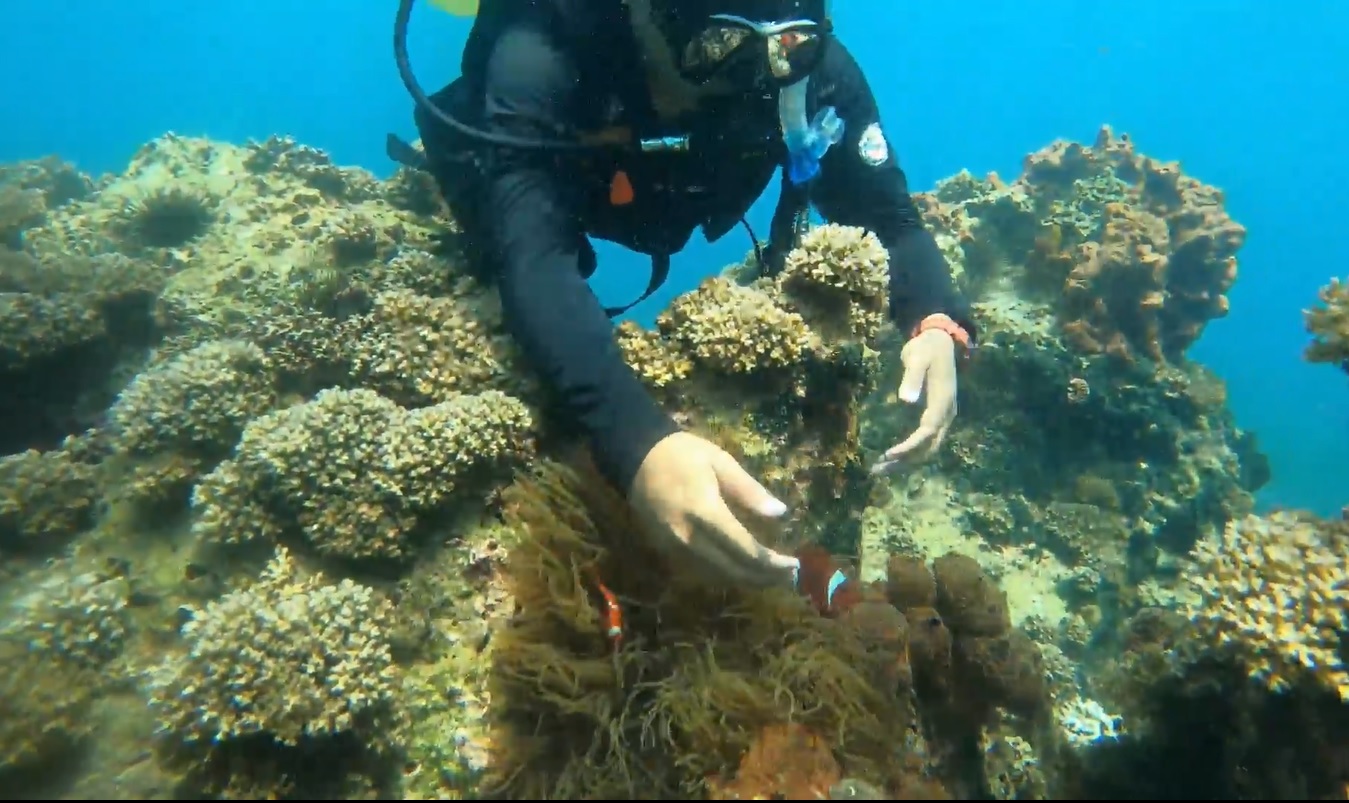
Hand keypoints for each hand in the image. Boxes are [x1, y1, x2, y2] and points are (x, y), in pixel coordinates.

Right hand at [629, 432, 800, 586]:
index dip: (771, 563)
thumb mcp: (720, 461)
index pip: (744, 549)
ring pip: (717, 576)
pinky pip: (700, 572)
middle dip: (763, 577)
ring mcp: (674, 548)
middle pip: (732, 570)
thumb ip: (749, 491)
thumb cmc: (682, 454)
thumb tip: (780, 514)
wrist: (635, 457)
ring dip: (745, 580)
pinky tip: (741, 570)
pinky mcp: (666, 551)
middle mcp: (688, 537)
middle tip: (788, 577)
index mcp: (705, 512)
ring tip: (770, 576)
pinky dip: (724, 575)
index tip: (793, 565)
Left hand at [871, 329, 957, 474]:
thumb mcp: (917, 357)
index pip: (927, 432)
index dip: (909, 446)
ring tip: (879, 468)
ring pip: (927, 448)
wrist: (940, 341)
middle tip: (877, 470)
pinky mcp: (936, 416)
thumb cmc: (926, 348)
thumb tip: (905, 400)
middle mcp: (946, 414)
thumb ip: (912, 378)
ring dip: (906, 461)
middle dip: (904, 462)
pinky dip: (910, 452)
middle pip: (928, 448)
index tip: (889, 454)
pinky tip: (892, 457)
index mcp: (943, 402)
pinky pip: (925, 442)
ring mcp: (943, 417)